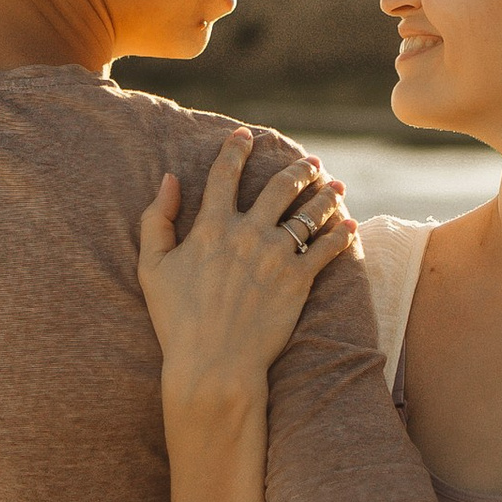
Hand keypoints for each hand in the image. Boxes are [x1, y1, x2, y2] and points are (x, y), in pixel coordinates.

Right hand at [137, 129, 357, 390]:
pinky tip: (349, 226)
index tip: (246, 136)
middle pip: (280, 187)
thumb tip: (169, 180)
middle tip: (310, 163)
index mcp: (212, 227)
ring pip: (310, 212)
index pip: (226, 174)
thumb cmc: (177, 320)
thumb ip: (156, 219)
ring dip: (326, 195)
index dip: (236, 150)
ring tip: (336, 186)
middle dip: (298, 169)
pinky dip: (342, 233)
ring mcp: (277, 256)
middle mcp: (248, 233)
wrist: (214, 364)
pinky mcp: (299, 280)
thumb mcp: (152, 267)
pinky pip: (328, 248)